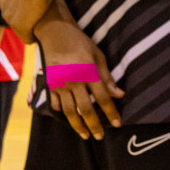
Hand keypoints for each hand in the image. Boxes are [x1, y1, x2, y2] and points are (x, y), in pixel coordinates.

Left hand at [0, 0, 50, 43]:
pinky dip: (34, 37)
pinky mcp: (23, 28)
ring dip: (31, 29)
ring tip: (43, 25)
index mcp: (3, 1)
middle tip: (41, 15)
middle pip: (17, 21)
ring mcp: (13, 21)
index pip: (13, 11)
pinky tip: (42, 33)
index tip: (36, 5)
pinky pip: (28, 38)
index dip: (25, 10)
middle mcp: (5, 12)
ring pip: (22, 31)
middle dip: (28, 21)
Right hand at [37, 14, 122, 139]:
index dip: (111, 113)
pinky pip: (56, 104)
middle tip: (100, 136)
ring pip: (69, 111)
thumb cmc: (80, 43)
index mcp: (89, 73)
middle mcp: (74, 81)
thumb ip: (107, 78)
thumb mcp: (98, 56)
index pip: (103, 99)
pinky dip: (62, 113)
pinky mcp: (49, 85)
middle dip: (94, 125)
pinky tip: (70, 118)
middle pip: (86, 109)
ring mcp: (60, 84)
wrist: (54, 33)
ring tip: (85, 135)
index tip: (117, 124)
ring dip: (78, 125)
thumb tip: (120, 95)